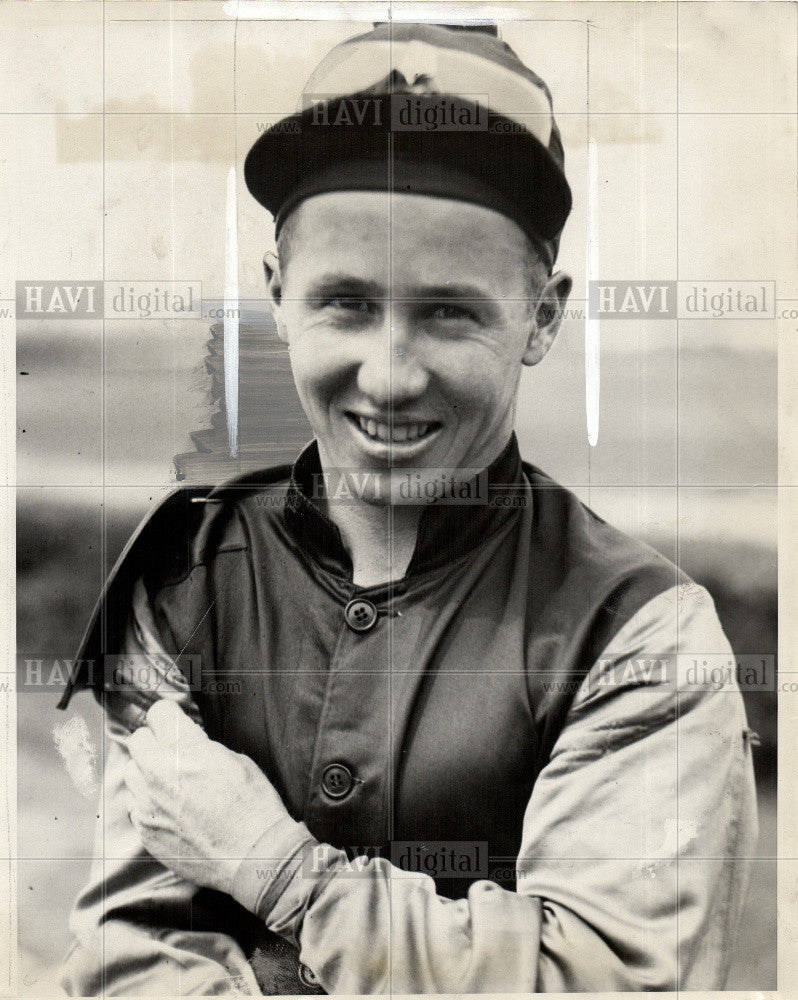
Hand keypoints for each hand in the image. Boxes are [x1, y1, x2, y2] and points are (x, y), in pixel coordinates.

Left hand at [124, 699, 289, 894]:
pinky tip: (171, 809)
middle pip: (138, 740)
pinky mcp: (145, 830)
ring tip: (170, 783)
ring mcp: (149, 804)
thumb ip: (204, 748)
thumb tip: (190, 745)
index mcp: (187, 750)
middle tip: (171, 752)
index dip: (170, 717)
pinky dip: (148, 802)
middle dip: (154, 741)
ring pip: (131, 772)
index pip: (158, 713)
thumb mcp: (237, 760)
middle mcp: (161, 773)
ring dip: (147, 772)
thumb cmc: (253, 806)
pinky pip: (135, 804)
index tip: (176, 725)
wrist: (252, 856)